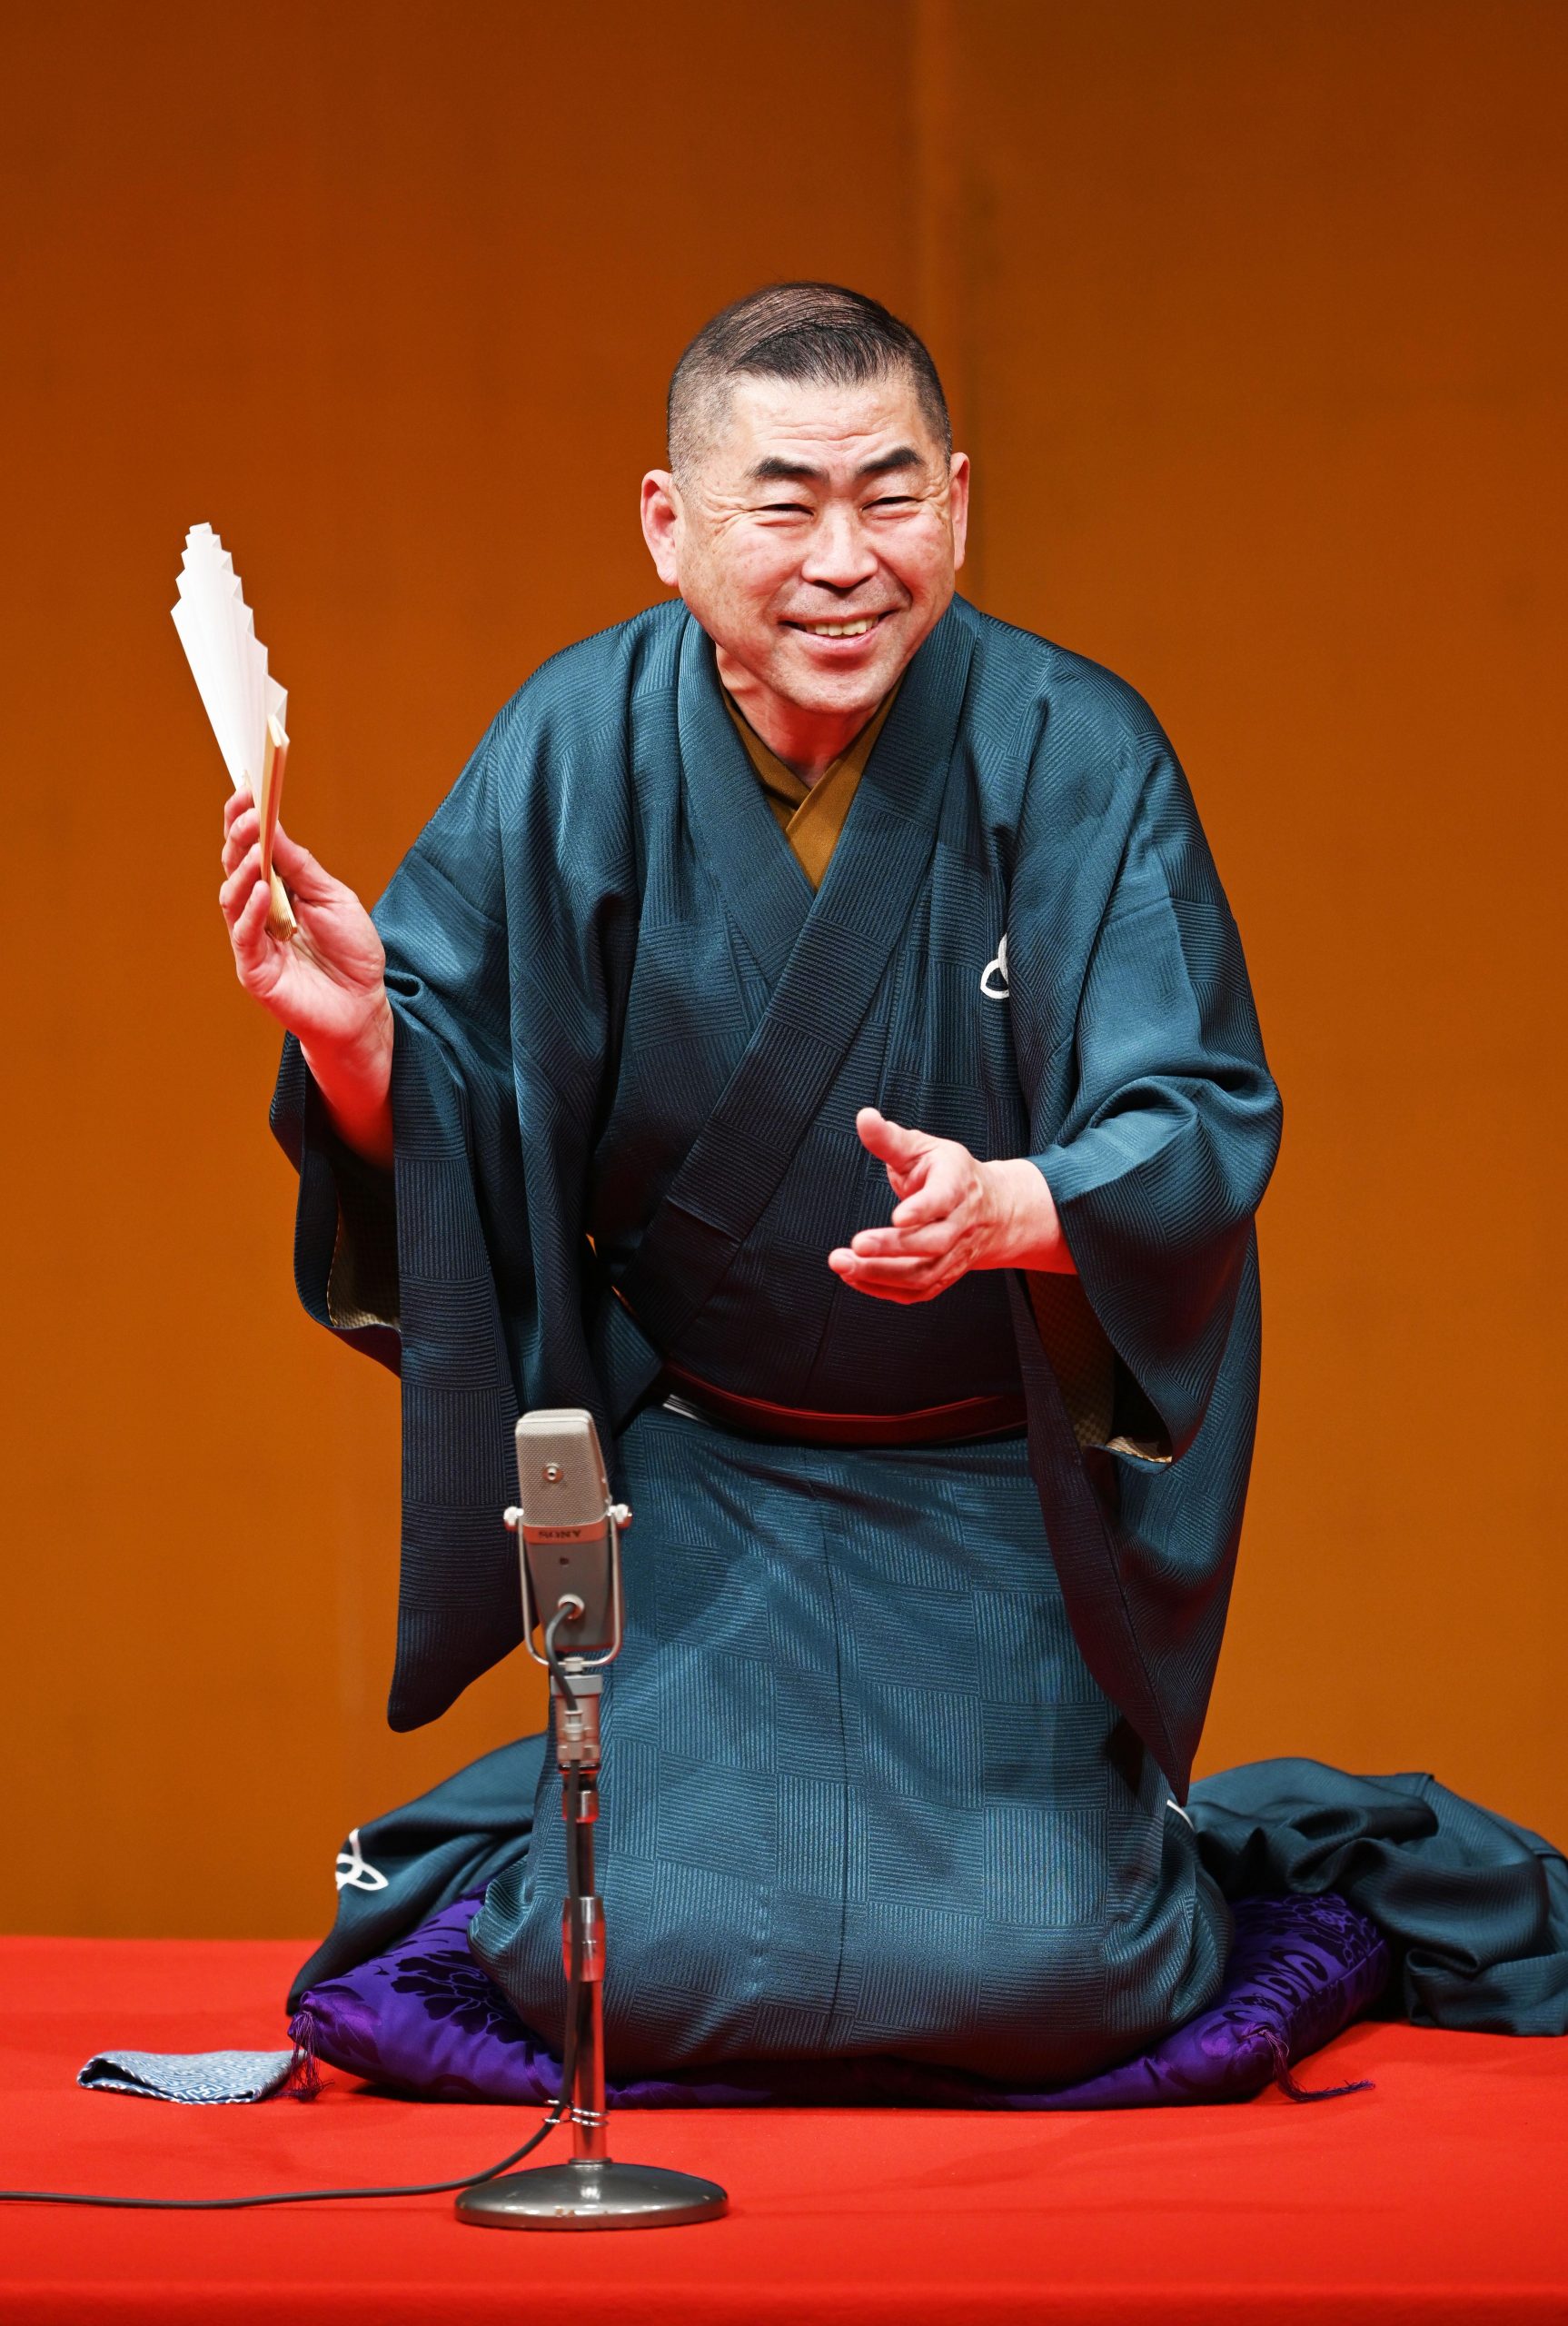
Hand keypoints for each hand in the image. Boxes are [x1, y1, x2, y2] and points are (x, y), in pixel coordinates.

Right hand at [220, 788, 393, 1163]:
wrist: (364, 1008)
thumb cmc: (351, 954)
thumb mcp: (333, 897)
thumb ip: (300, 866)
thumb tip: (271, 823)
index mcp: (276, 890)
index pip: (252, 849)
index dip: (246, 819)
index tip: (248, 787)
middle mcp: (257, 911)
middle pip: (236, 866)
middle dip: (239, 835)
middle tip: (247, 810)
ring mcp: (252, 940)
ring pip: (232, 898)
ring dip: (242, 869)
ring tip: (254, 845)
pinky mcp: (254, 970)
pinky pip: (244, 936)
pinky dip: (248, 911)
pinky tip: (259, 890)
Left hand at [828, 1106, 1072, 1302]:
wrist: (992, 1209)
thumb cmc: (948, 1173)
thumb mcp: (922, 1148)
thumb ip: (889, 1138)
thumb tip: (863, 1117)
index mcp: (957, 1184)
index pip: (944, 1199)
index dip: (922, 1209)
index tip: (897, 1216)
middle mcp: (960, 1223)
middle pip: (933, 1242)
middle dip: (893, 1248)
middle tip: (855, 1245)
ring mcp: (954, 1254)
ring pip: (924, 1273)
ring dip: (881, 1274)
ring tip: (843, 1264)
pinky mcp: (944, 1274)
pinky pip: (917, 1291)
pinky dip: (884, 1289)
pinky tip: (854, 1278)